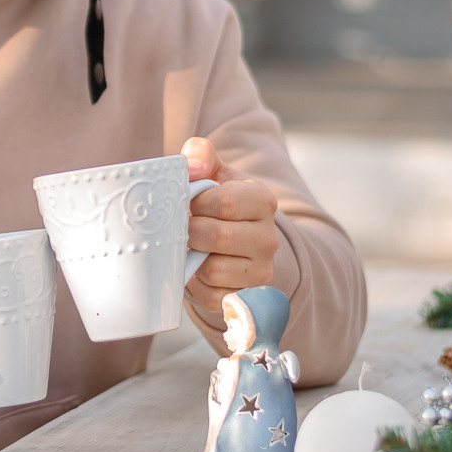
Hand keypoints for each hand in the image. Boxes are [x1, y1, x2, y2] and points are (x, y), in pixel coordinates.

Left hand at [182, 136, 281, 319]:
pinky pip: (211, 297)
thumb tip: (192, 168)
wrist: (230, 238)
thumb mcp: (213, 171)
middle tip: (182, 227)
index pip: (225, 202)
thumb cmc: (216, 200)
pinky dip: (195, 284)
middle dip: (190, 231)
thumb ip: (202, 154)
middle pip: (217, 237)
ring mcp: (261, 270)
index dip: (196, 203)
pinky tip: (195, 268)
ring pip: (213, 270)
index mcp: (262, 200)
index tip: (188, 203)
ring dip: (192, 258)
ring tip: (190, 246)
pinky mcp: (245, 296)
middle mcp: (268, 238)